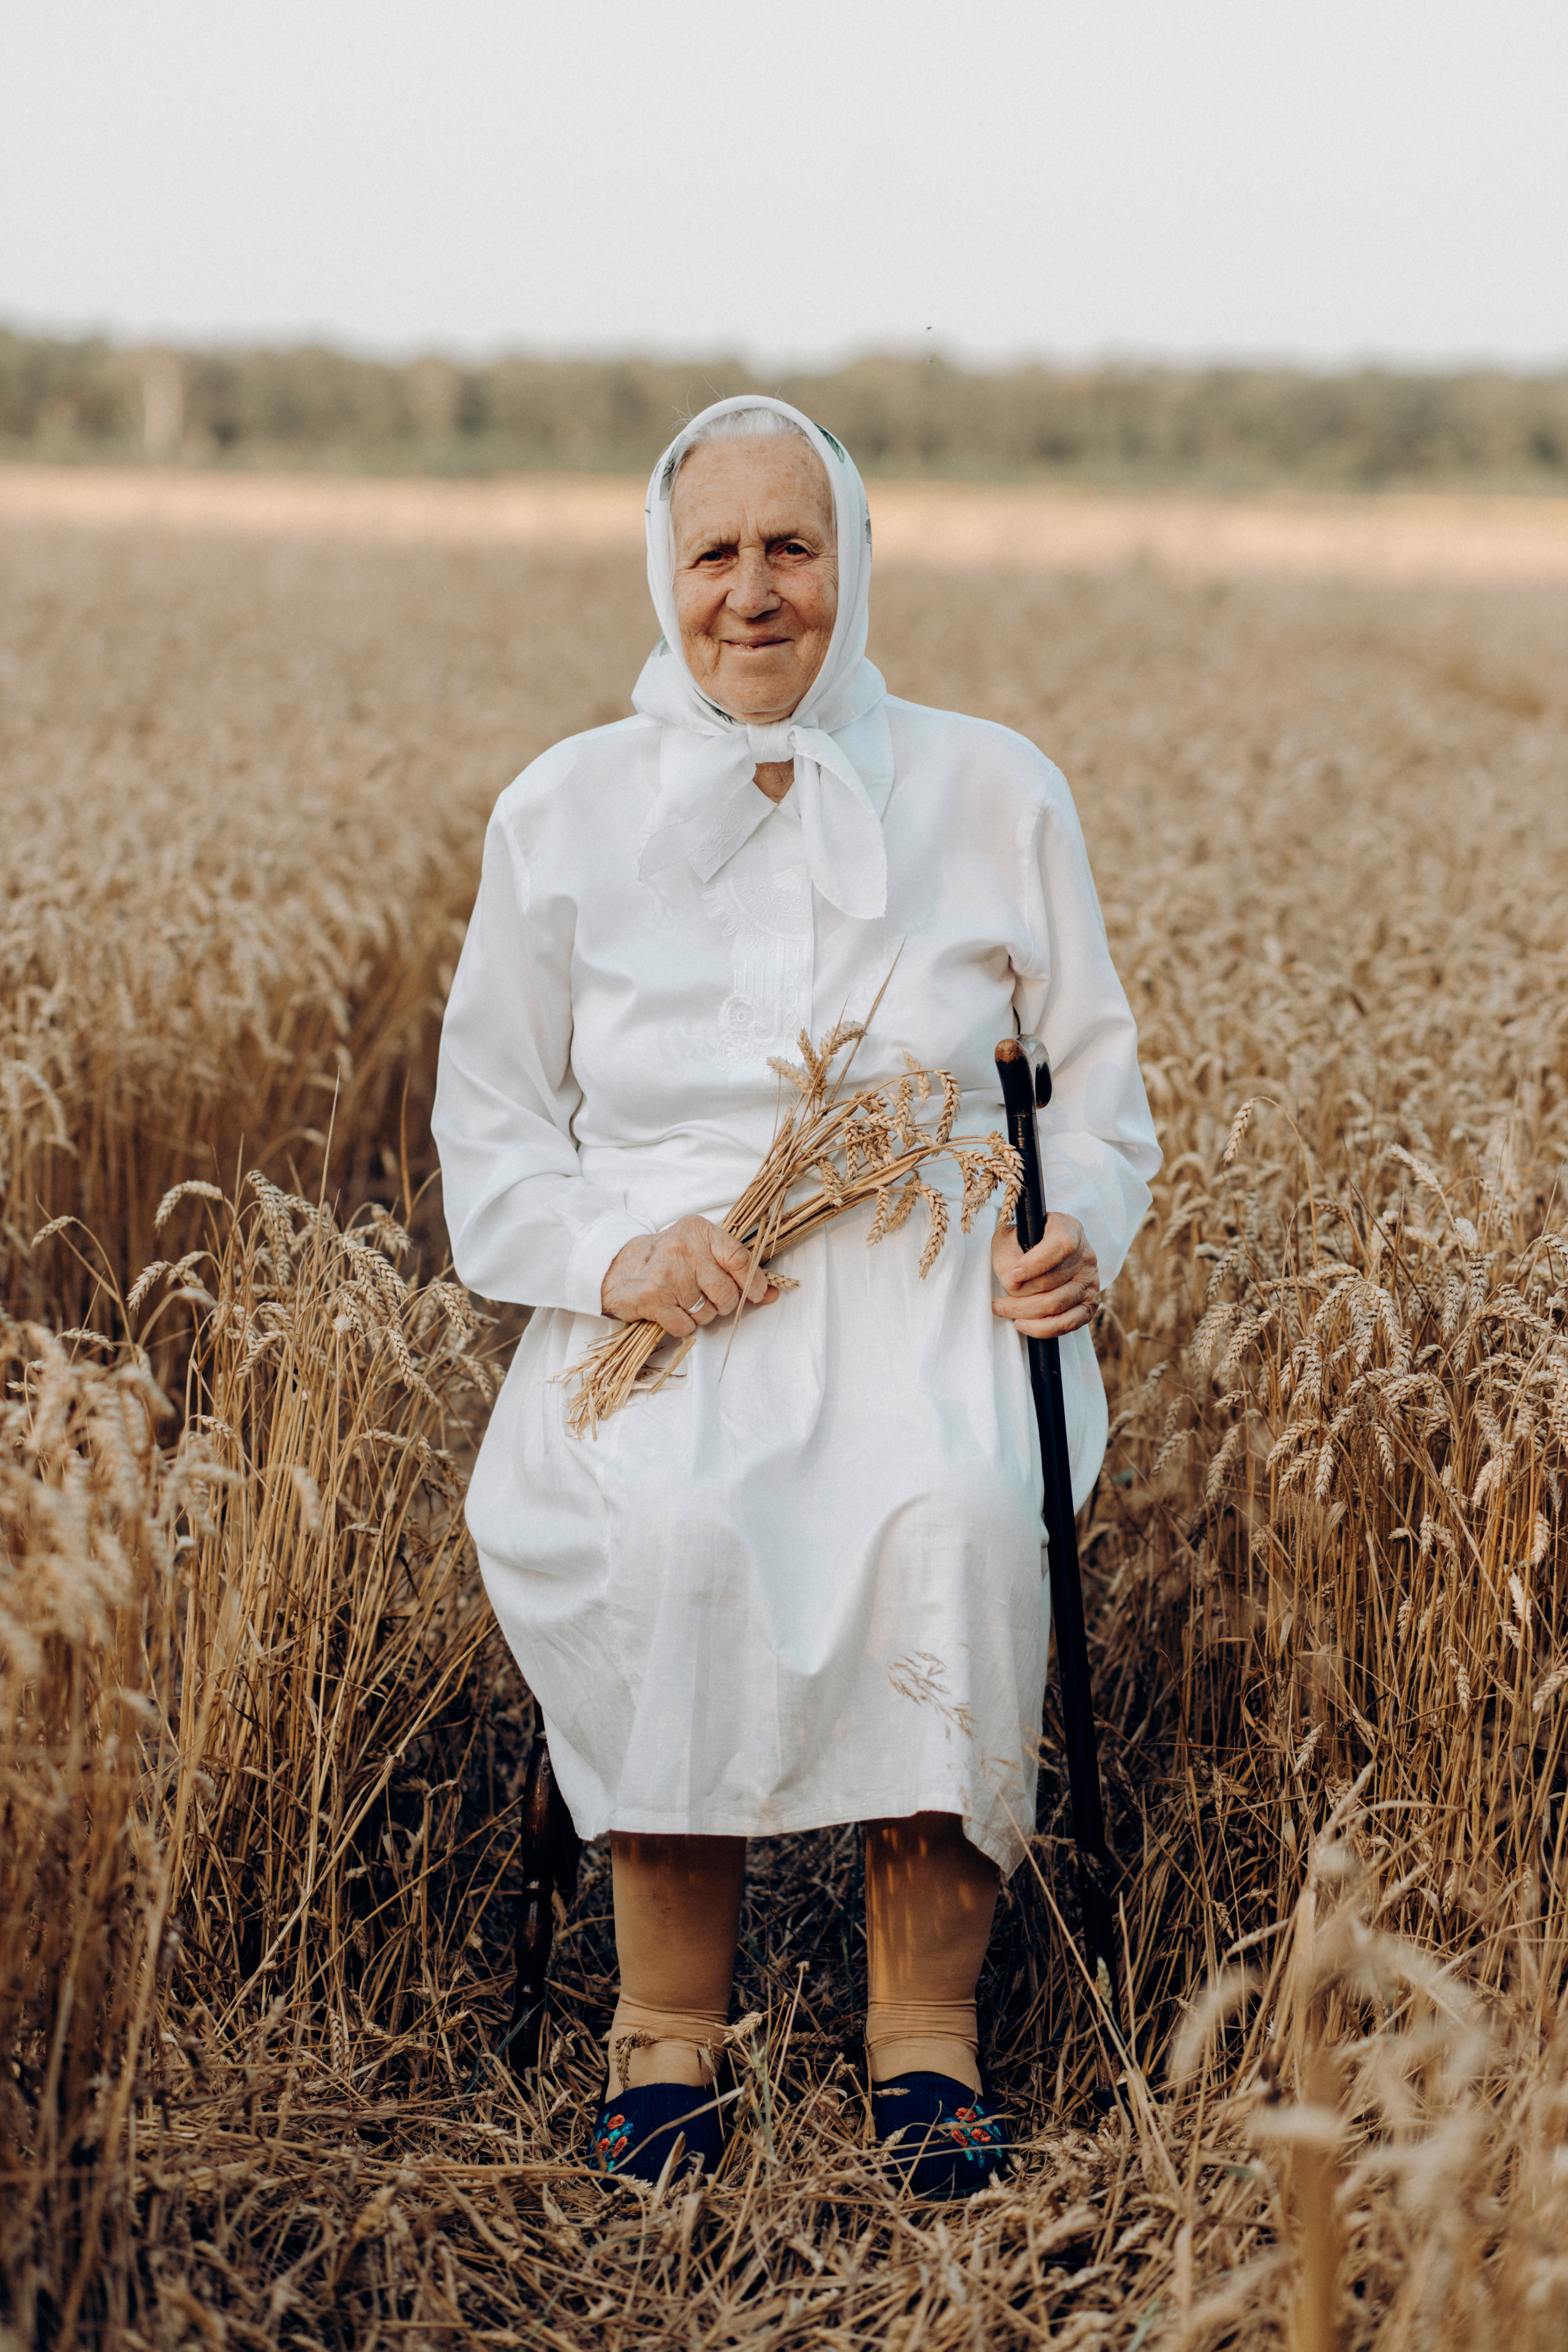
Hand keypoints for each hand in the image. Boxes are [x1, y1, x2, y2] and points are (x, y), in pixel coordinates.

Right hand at [601, 1216, 778, 1336]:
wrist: (618, 1269)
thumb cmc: (668, 1260)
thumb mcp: (702, 1252)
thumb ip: (738, 1271)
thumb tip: (772, 1294)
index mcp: (699, 1231)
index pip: (739, 1258)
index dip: (754, 1281)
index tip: (757, 1294)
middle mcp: (682, 1248)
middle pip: (726, 1292)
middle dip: (724, 1304)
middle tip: (708, 1298)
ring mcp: (666, 1274)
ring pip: (707, 1312)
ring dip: (701, 1315)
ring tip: (685, 1301)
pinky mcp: (652, 1299)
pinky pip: (686, 1326)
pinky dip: (683, 1326)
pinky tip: (672, 1311)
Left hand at [991, 1212, 1099, 1338]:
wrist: (1043, 1254)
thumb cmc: (1024, 1243)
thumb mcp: (1008, 1238)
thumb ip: (1006, 1255)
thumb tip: (1012, 1284)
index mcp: (1069, 1230)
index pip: (1060, 1246)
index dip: (1036, 1263)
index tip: (1014, 1275)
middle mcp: (1085, 1255)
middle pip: (1052, 1281)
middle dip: (1018, 1295)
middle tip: (997, 1302)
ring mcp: (1090, 1281)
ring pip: (1057, 1304)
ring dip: (1024, 1311)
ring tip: (1002, 1310)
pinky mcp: (1090, 1304)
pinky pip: (1068, 1323)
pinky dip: (1042, 1328)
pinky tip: (1022, 1324)